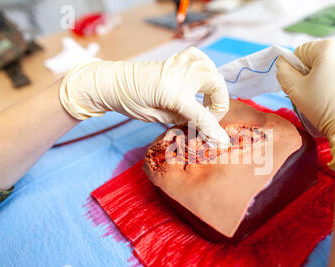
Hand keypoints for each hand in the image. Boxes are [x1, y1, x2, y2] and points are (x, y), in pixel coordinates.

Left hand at [59, 47, 229, 146]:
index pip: (202, 114)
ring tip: (206, 100)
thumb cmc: (129, 102)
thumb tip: (201, 123)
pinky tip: (202, 77)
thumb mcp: (156, 117)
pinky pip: (197, 56)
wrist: (111, 82)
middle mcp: (178, 76)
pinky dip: (205, 65)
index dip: (214, 130)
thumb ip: (182, 118)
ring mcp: (177, 65)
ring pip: (210, 68)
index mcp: (172, 94)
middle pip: (216, 84)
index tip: (223, 141)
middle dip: (219, 103)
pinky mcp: (174, 60)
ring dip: (214, 86)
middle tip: (210, 116)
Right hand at [276, 39, 334, 167]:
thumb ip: (283, 71)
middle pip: (324, 55)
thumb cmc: (327, 110)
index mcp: (328, 47)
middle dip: (320, 72)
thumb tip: (284, 62)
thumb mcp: (295, 92)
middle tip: (322, 96)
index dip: (299, 71)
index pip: (302, 52)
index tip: (306, 88)